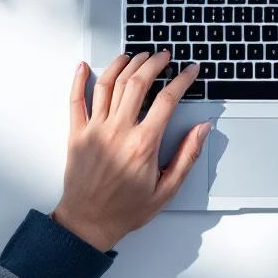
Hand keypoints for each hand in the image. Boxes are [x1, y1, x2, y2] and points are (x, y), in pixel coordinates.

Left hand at [51, 52, 210, 251]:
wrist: (88, 223)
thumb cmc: (126, 209)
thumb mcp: (166, 189)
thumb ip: (186, 156)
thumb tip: (202, 129)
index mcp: (143, 144)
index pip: (167, 99)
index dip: (182, 80)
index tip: (189, 71)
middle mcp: (118, 131)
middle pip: (137, 83)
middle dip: (154, 63)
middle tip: (163, 56)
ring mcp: (95, 130)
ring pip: (109, 84)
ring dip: (124, 64)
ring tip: (135, 55)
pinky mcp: (77, 134)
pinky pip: (75, 100)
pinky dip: (78, 80)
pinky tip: (84, 66)